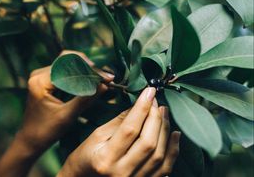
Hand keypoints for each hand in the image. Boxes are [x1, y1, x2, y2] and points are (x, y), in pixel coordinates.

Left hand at [16, 50, 114, 153]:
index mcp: (41, 81)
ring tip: (100, 79)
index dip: (89, 70)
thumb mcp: (68, 116)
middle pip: (68, 60)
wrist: (30, 140)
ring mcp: (41, 76)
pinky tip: (90, 82)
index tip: (106, 78)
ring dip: (84, 70)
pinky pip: (64, 71)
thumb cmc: (46, 131)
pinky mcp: (45, 80)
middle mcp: (39, 74)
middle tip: (105, 78)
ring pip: (67, 64)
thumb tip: (104, 85)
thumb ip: (86, 99)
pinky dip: (78, 75)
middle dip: (88, 67)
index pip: (69, 65)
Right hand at [58, 87, 180, 176]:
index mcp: (105, 159)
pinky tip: (175, 134)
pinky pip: (165, 168)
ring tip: (164, 113)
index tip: (149, 91)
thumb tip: (140, 104)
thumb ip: (121, 121)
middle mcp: (121, 173)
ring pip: (159, 155)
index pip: (130, 129)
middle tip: (157, 102)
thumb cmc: (87, 156)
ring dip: (165, 130)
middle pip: (148, 142)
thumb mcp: (98, 135)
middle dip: (155, 117)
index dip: (142, 108)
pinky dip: (172, 150)